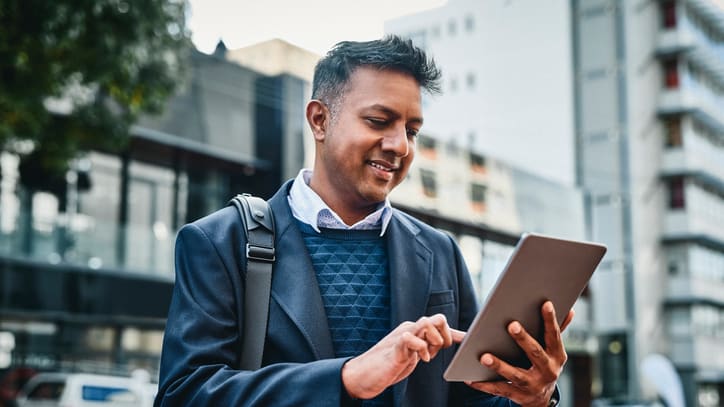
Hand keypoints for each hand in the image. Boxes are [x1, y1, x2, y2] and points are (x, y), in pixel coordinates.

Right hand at [342, 314, 464, 398]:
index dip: (456, 333)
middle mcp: (410, 328)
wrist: (365, 374)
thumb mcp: (415, 355)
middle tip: (438, 351)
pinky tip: (422, 360)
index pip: (440, 324)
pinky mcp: (395, 346)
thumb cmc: (391, 364)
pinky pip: (411, 338)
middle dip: (445, 336)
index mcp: (416, 330)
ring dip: (434, 340)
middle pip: (438, 318)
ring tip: (429, 354)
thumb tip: (447, 343)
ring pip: (426, 323)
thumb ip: (429, 347)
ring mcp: (402, 335)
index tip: (470, 341)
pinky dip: (421, 349)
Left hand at [465, 301, 573, 406]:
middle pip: (535, 353)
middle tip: (511, 325)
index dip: (551, 320)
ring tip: (484, 356)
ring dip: (500, 365)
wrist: (541, 399)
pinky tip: (470, 378)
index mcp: (557, 355)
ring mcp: (533, 385)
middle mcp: (548, 371)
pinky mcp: (519, 396)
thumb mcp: (553, 350)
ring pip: (516, 374)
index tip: (545, 303)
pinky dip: (484, 385)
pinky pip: (500, 389)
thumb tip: (570, 310)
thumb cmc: (543, 364)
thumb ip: (558, 330)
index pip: (554, 335)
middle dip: (523, 339)